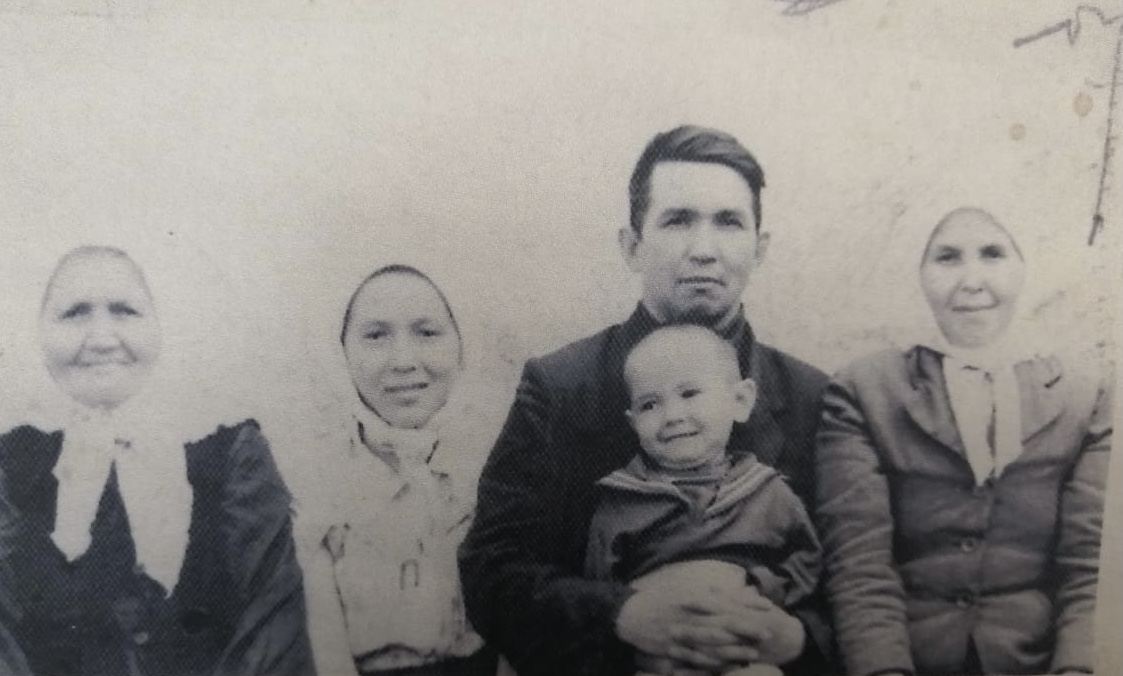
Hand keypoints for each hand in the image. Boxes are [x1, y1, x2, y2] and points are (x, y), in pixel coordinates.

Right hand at [616, 584, 784, 670]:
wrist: (631, 614)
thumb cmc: (659, 599)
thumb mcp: (682, 589)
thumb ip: (706, 592)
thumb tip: (729, 592)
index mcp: (694, 597)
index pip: (727, 600)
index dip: (748, 604)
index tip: (768, 606)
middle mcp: (691, 615)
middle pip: (724, 622)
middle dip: (747, 628)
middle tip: (768, 632)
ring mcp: (683, 633)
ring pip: (714, 643)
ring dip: (735, 649)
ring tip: (754, 653)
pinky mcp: (675, 649)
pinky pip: (697, 658)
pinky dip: (713, 663)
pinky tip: (727, 665)